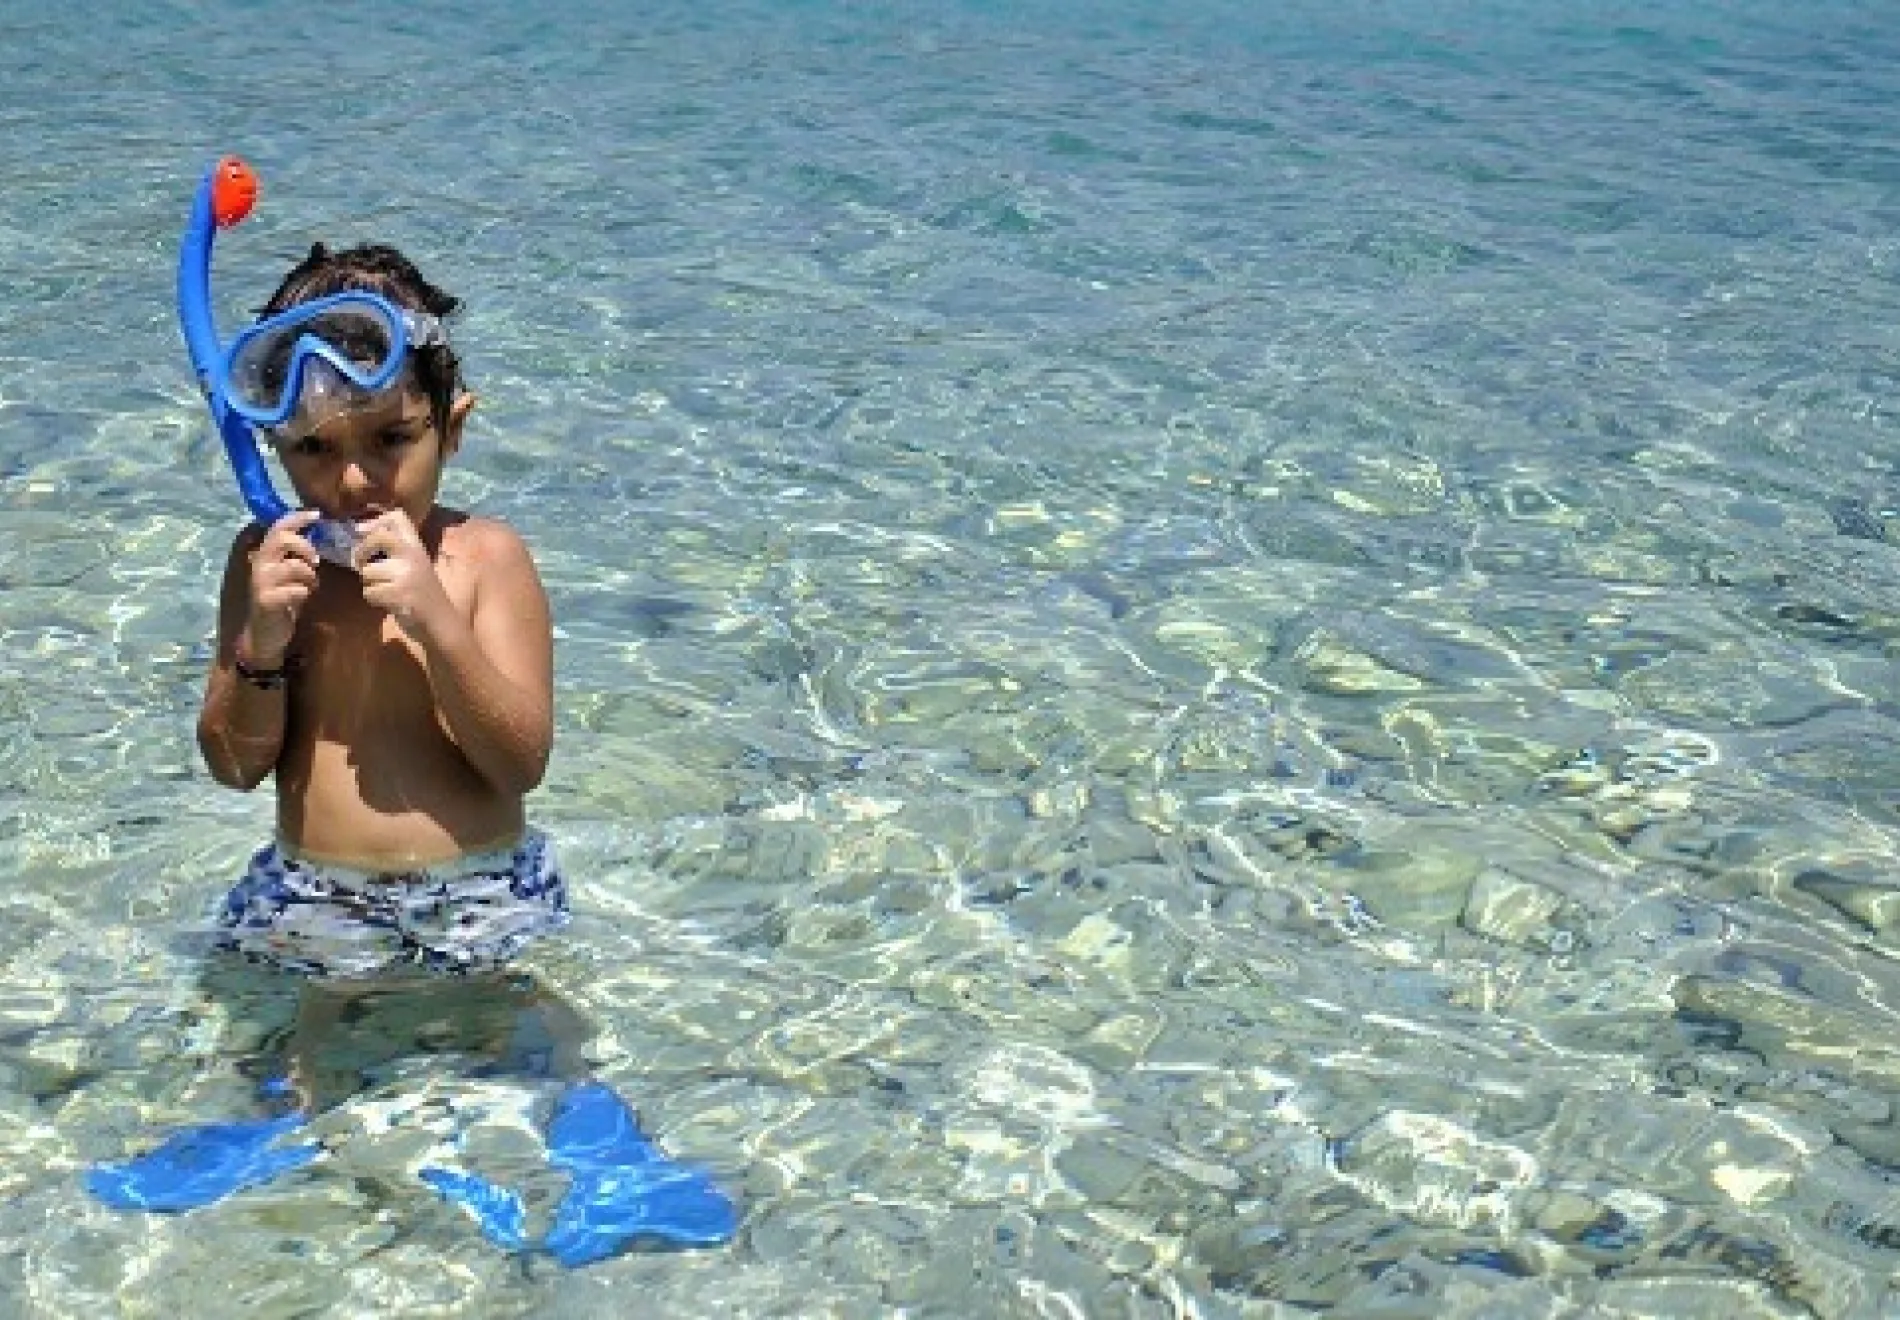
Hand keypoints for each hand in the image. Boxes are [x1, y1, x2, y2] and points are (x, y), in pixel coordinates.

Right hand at [242, 508, 321, 664]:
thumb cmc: (283, 601)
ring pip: (294, 566)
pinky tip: (301, 599)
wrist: (265, 635)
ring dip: (309, 575)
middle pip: (282, 539)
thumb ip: (298, 556)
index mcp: (265, 555)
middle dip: (305, 547)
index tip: (316, 514)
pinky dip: (305, 592)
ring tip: (309, 586)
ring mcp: (261, 582)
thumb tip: (318, 537)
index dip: (296, 518)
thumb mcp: (291, 575)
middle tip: (316, 561)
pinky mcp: (266, 600)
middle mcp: (259, 564)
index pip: (277, 527)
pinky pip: (296, 589)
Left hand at [354, 510, 454, 640]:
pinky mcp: (399, 594)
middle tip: (360, 562)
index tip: (364, 533)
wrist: (442, 623)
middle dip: (362, 550)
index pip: (397, 517)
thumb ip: (394, 551)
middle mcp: (413, 555)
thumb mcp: (415, 566)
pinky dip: (374, 600)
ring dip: (369, 584)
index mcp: (417, 546)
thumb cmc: (424, 596)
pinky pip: (369, 592)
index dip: (375, 521)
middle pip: (378, 536)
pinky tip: (389, 603)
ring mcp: (406, 574)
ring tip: (385, 591)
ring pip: (367, 571)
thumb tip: (359, 533)